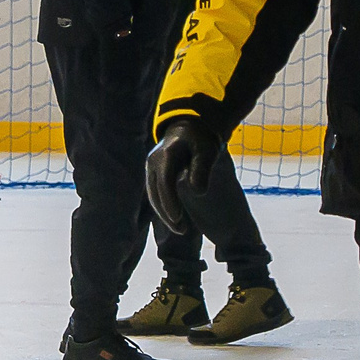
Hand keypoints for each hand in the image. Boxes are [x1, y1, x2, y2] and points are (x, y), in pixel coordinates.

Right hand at [146, 116, 220, 233]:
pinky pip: (155, 194)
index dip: (170, 202)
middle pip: (155, 193)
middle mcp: (153, 162)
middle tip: (182, 231)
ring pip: (153, 195)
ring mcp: (151, 168)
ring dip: (164, 214)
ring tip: (181, 229)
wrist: (190, 129)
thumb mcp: (208, 152)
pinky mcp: (153, 174)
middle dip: (167, 214)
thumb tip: (197, 192)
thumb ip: (202, 170)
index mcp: (166, 155)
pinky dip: (164, 207)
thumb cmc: (201, 140)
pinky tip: (175, 219)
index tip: (178, 219)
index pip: (165, 182)